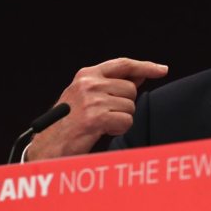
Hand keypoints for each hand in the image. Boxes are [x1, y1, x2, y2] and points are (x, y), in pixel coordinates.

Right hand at [26, 58, 167, 160]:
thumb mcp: (86, 97)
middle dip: (125, 105)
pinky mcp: (96, 117)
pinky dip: (118, 130)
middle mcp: (89, 83)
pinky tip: (101, 132)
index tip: (162, 69)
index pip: (123, 64)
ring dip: (121, 119)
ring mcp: (92, 100)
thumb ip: (112, 84)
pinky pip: (126, 122)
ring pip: (130, 107)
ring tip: (100, 125)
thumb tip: (140, 75)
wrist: (48, 146)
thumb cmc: (68, 123)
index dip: (145, 66)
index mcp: (86, 75)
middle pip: (131, 89)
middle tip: (106, 116)